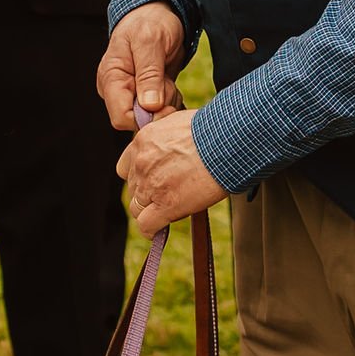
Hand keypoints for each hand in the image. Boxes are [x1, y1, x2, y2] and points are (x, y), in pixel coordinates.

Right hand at [97, 3, 187, 128]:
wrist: (156, 14)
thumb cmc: (150, 22)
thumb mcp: (151, 42)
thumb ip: (149, 74)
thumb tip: (149, 106)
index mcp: (111, 79)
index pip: (121, 118)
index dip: (145, 117)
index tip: (164, 102)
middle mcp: (116, 91)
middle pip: (137, 121)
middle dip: (158, 109)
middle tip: (168, 84)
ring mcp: (130, 94)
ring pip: (150, 118)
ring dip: (166, 104)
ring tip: (167, 79)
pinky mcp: (144, 95)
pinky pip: (158, 112)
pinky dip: (169, 103)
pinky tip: (169, 85)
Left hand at [119, 108, 226, 238]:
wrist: (227, 141)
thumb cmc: (214, 130)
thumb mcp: (179, 124)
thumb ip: (166, 140)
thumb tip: (172, 150)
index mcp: (143, 141)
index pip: (127, 168)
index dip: (140, 177)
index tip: (154, 180)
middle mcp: (141, 163)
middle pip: (133, 189)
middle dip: (148, 194)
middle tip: (169, 194)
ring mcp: (151, 185)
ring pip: (137, 208)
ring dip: (150, 211)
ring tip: (168, 211)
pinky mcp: (166, 204)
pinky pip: (146, 226)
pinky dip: (151, 230)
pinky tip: (159, 230)